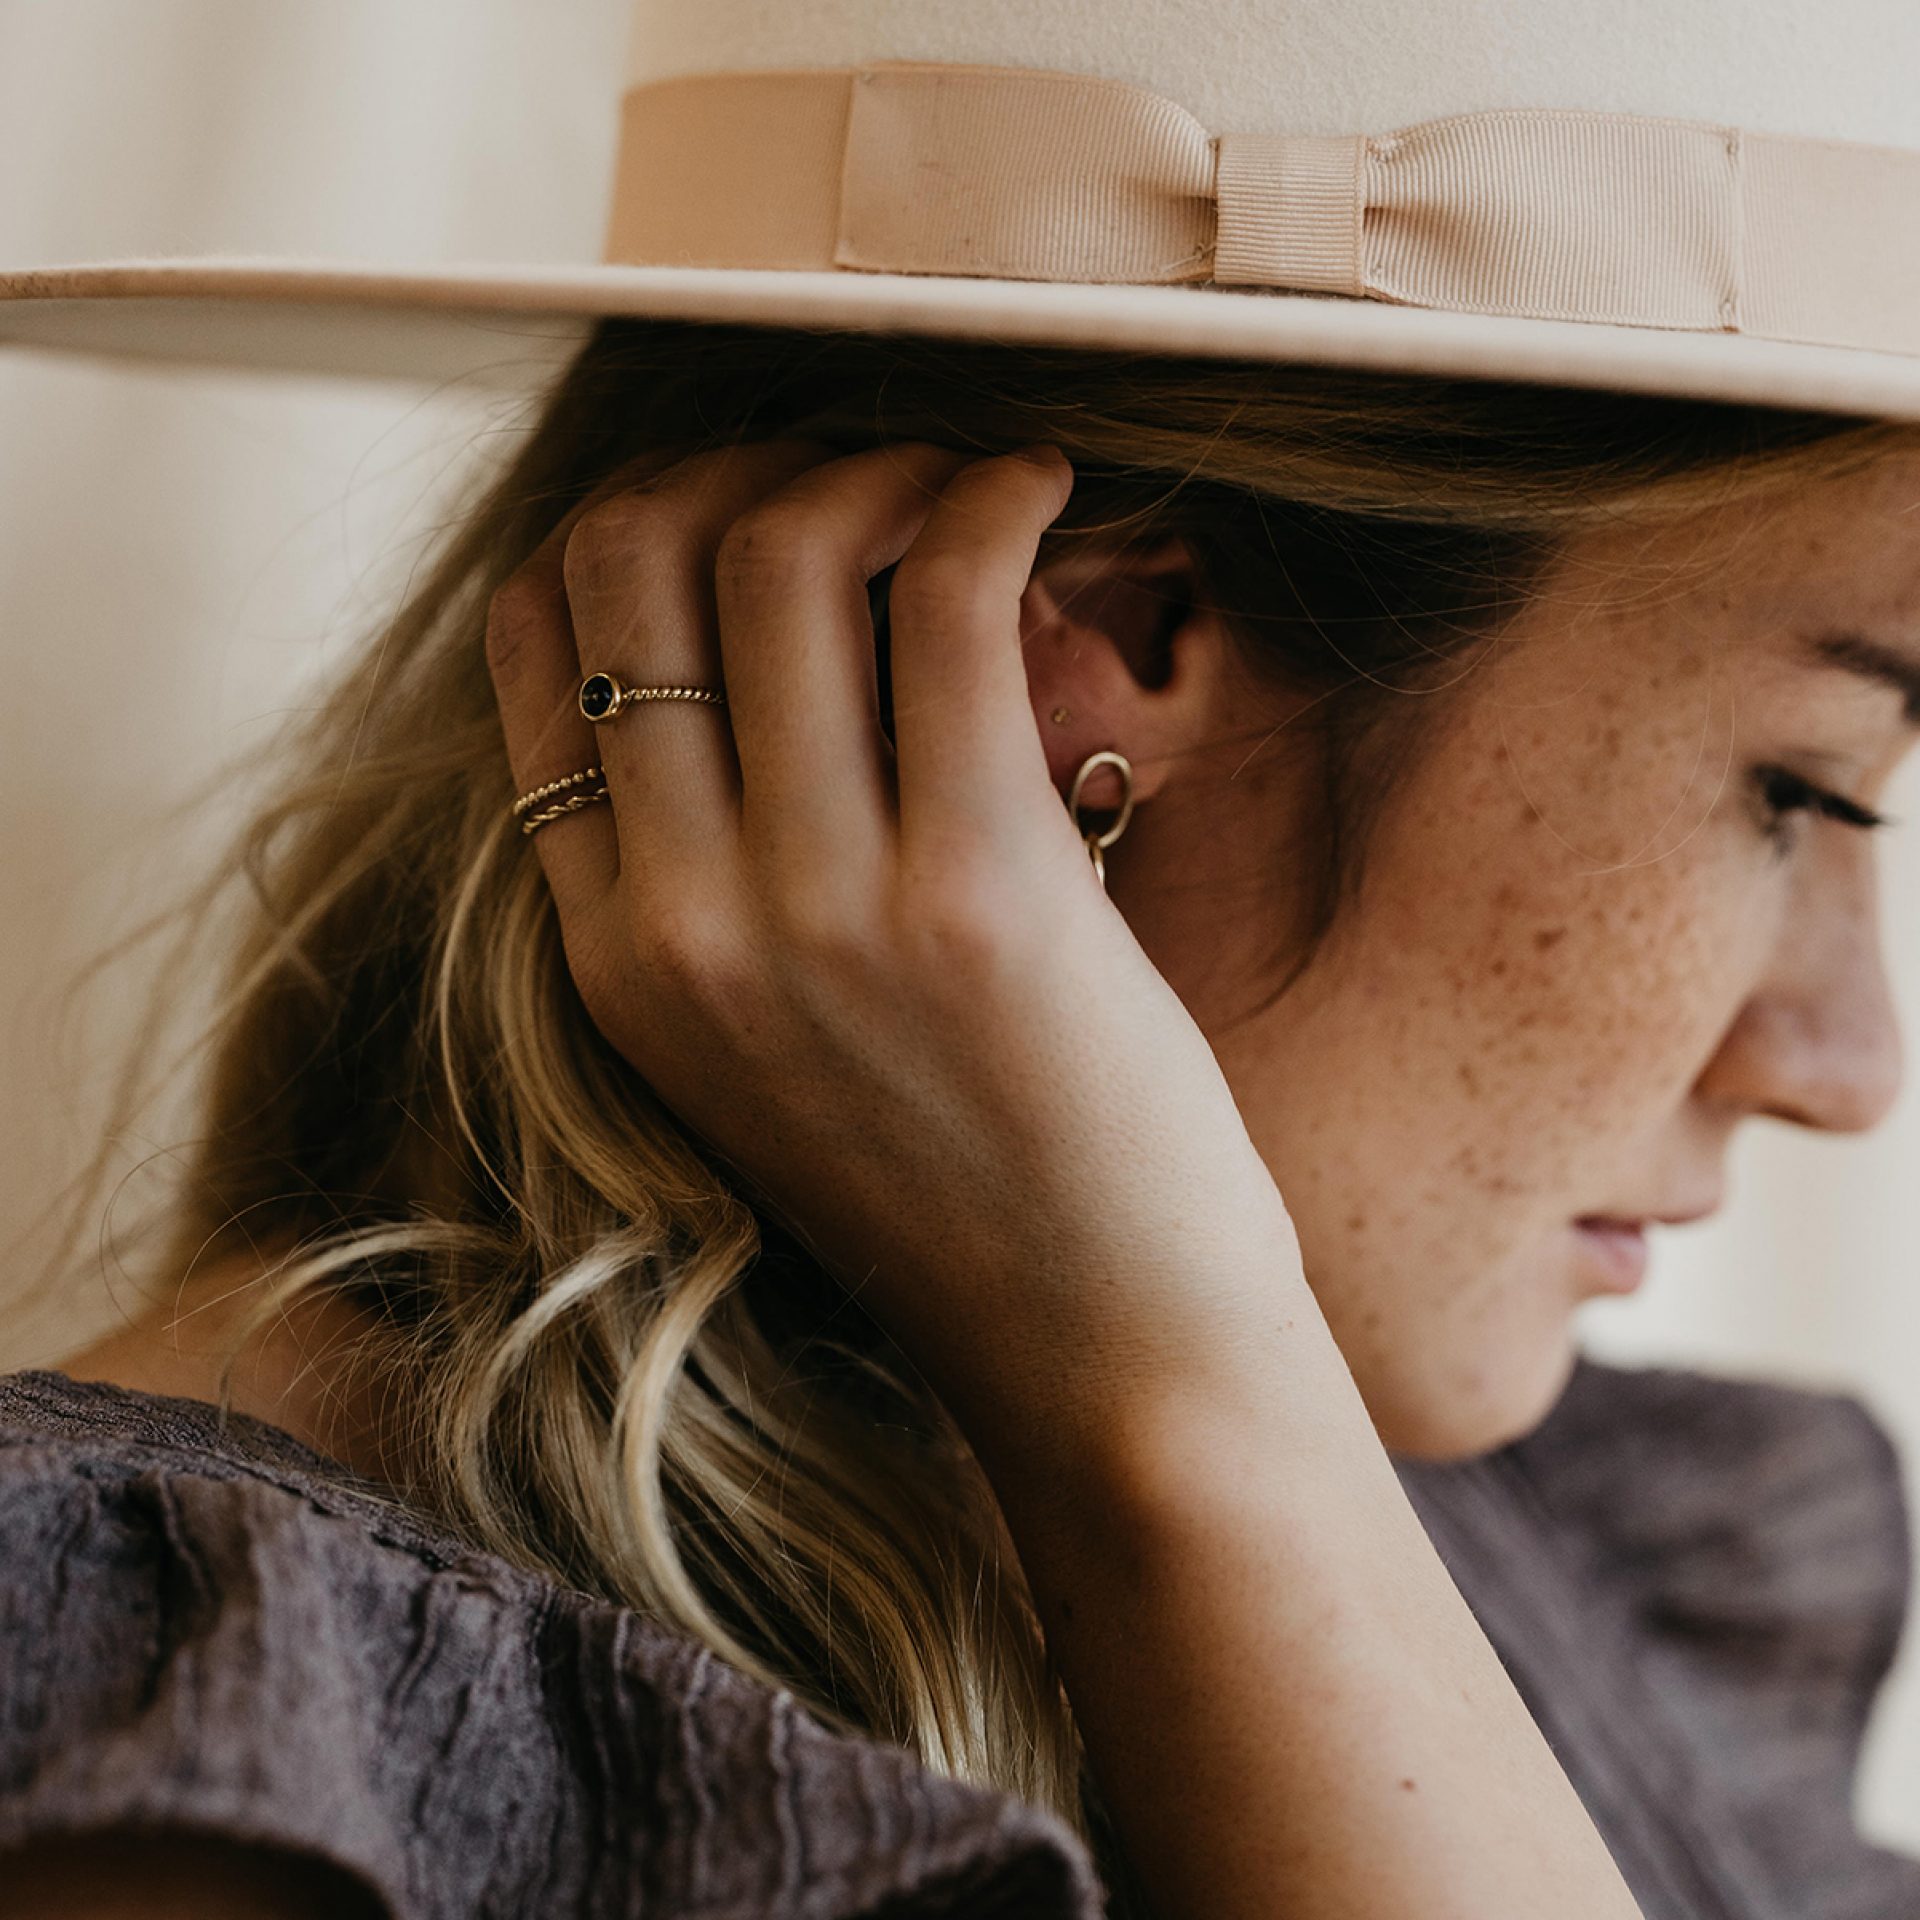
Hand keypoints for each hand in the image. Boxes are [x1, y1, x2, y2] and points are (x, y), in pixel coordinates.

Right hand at [484, 438, 1306, 1459]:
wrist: (1102, 1363)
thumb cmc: (971, 1197)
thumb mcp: (780, 1051)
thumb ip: (732, 878)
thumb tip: (779, 643)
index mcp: (612, 957)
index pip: (536, 649)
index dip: (635, 525)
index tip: (747, 503)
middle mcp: (679, 924)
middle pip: (637, 562)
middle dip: (747, 462)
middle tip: (866, 466)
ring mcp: (814, 910)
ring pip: (785, 555)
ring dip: (884, 465)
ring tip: (972, 479)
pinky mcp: (971, 892)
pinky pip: (944, 601)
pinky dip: (989, 499)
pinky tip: (1043, 487)